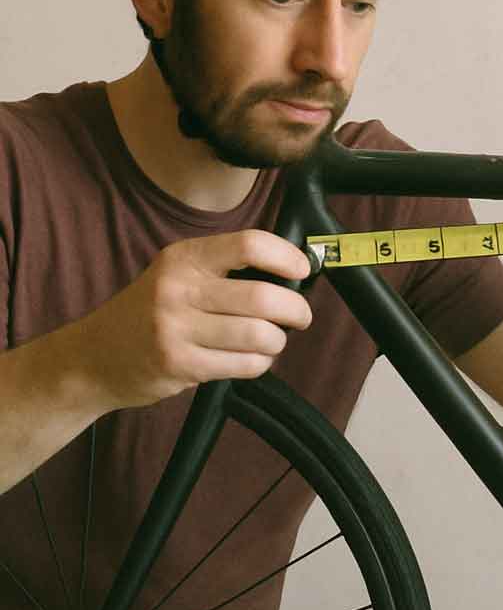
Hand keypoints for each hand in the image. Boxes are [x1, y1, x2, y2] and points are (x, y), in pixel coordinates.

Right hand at [75, 230, 312, 410]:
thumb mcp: (178, 275)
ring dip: (278, 341)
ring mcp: (176, 329)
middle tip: (301, 316)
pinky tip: (252, 359)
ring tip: (273, 340)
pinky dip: (260, 363)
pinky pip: (244, 364)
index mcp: (184, 258)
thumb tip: (292, 274)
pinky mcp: (179, 365)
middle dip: (295, 309)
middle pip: (262, 297)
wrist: (94, 356)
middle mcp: (178, 288)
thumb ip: (225, 270)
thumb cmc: (150, 312)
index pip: (249, 244)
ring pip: (258, 335)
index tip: (302, 270)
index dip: (286, 257)